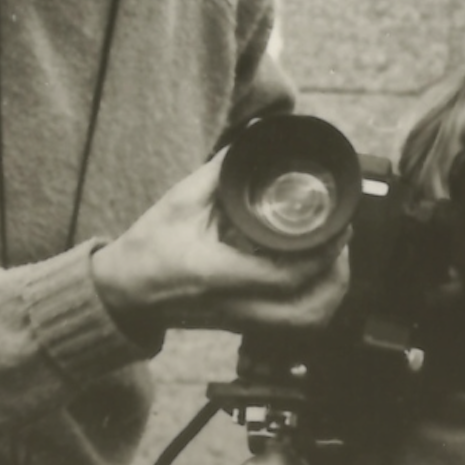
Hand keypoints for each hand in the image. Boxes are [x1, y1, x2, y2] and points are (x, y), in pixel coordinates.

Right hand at [91, 156, 350, 340]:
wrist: (124, 293)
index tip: (337, 226)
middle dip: (335, 277)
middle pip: (307, 311)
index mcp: (217, 274)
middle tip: (340, 242)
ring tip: (332, 260)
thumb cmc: (148, 247)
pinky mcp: (242, 326)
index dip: (322, 253)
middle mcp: (233, 306)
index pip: (286, 275)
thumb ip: (219, 171)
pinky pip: (291, 327)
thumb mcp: (179, 202)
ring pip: (303, 326)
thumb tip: (253, 137)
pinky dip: (313, 305)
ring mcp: (240, 322)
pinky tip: (314, 279)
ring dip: (328, 295)